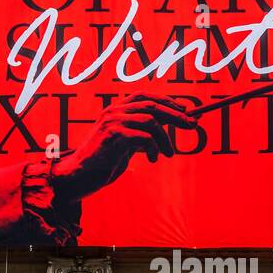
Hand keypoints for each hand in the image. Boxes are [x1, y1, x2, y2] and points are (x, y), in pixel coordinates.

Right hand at [54, 93, 198, 199]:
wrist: (80, 175)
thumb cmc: (103, 161)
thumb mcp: (126, 144)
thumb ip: (140, 133)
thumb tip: (165, 127)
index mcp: (116, 110)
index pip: (145, 97)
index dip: (167, 101)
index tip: (185, 111)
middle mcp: (114, 111)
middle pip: (152, 105)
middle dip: (176, 115)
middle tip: (192, 125)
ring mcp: (112, 122)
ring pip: (150, 120)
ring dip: (165, 138)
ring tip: (168, 153)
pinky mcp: (113, 136)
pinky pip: (143, 137)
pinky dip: (153, 148)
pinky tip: (152, 159)